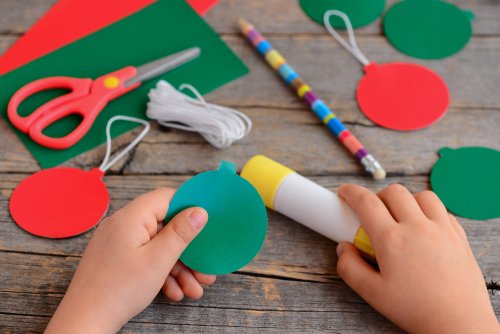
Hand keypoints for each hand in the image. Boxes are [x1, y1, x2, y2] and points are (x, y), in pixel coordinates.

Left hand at [46, 188, 215, 333]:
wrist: (84, 322)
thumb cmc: (118, 290)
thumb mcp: (158, 260)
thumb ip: (181, 232)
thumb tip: (199, 210)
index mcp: (131, 217)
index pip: (166, 197)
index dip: (188, 207)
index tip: (207, 224)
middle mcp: (122, 225)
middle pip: (165, 227)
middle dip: (188, 250)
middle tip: (205, 268)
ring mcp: (118, 243)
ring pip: (157, 247)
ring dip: (178, 267)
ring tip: (195, 288)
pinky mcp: (116, 259)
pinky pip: (145, 258)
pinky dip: (161, 273)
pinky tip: (174, 292)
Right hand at [336, 184, 498, 333]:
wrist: (459, 324)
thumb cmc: (417, 310)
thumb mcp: (372, 294)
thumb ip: (350, 268)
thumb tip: (343, 248)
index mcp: (391, 240)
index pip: (366, 202)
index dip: (351, 192)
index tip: (345, 193)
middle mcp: (417, 228)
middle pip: (394, 192)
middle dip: (378, 196)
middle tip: (373, 213)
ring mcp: (441, 229)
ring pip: (422, 195)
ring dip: (406, 200)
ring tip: (400, 217)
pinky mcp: (459, 236)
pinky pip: (443, 210)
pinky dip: (429, 211)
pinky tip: (423, 227)